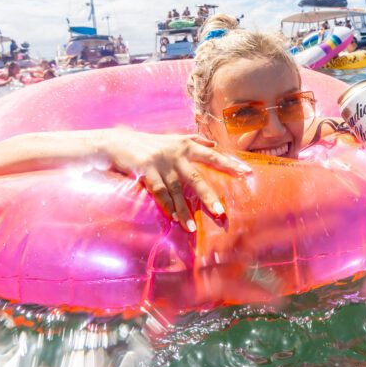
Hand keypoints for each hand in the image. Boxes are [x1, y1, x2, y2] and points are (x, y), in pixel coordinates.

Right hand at [106, 130, 251, 231]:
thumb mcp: (173, 139)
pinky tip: (173, 218)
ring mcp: (161, 162)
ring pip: (176, 190)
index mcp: (186, 145)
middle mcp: (176, 153)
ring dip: (183, 210)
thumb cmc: (151, 143)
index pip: (212, 155)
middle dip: (208, 196)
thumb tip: (214, 144)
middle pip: (196, 177)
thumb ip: (194, 140)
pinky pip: (159, 192)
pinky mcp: (146, 170)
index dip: (229, 164)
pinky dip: (166, 206)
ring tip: (192, 228)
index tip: (246, 172)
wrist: (119, 142)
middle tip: (220, 212)